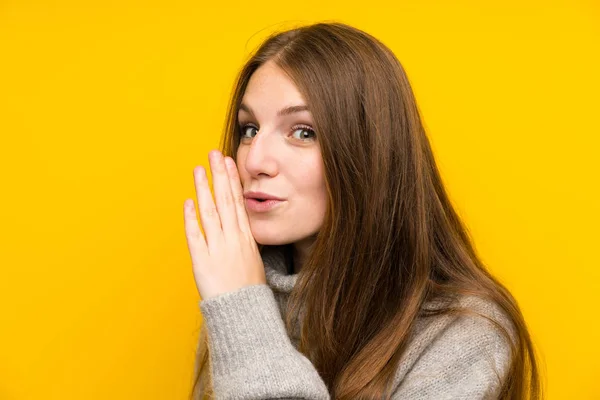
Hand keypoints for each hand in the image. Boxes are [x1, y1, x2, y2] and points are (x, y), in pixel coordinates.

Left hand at [183, 150, 265, 299]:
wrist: (244, 313)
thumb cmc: (249, 290)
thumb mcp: (253, 260)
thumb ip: (243, 242)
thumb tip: (237, 226)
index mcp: (246, 238)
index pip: (238, 202)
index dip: (232, 181)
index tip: (229, 163)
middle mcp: (233, 239)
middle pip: (225, 201)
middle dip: (219, 176)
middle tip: (214, 154)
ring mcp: (218, 249)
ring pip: (210, 213)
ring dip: (204, 190)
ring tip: (199, 170)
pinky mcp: (202, 262)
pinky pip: (196, 236)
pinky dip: (191, 219)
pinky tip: (188, 203)